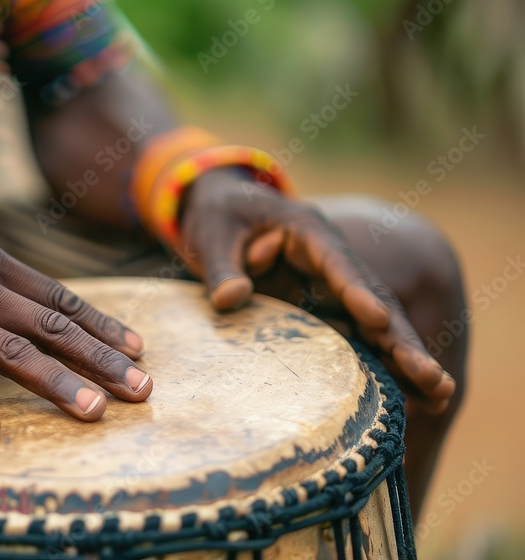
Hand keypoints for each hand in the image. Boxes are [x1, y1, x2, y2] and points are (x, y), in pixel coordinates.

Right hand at [0, 215, 150, 438]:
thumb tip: (52, 310)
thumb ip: (3, 281)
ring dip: (56, 383)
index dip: (102, 326)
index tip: (138, 351)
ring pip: (10, 351)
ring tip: (92, 412)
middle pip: (49, 327)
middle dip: (100, 360)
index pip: (59, 299)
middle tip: (139, 389)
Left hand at [178, 168, 454, 412]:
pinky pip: (355, 336)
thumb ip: (222, 266)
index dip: (357, 291)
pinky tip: (411, 396)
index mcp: (308, 231)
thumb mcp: (210, 234)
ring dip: (404, 357)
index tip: (377, 319)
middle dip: (402, 338)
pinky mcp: (323, 307)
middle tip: (433, 377)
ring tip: (440, 395)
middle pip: (374, 297)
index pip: (337, 262)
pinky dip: (380, 363)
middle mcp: (331, 260)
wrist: (219, 210)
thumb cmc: (216, 217)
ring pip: (375, 322)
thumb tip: (232, 299)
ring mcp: (332, 286)